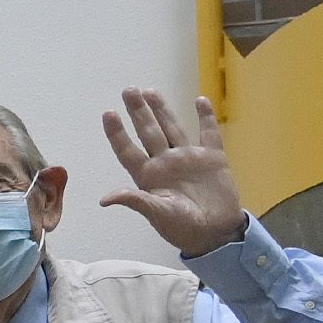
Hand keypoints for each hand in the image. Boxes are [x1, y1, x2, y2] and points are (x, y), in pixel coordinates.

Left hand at [98, 87, 246, 255]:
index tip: (108, 113)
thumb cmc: (183, 228)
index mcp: (149, 176)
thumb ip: (136, 201)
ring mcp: (188, 158)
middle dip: (138, 112)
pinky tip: (200, 101)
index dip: (117, 133)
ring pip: (172, 128)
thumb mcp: (158, 215)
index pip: (128, 150)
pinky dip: (205, 117)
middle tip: (128, 90)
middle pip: (148, 132)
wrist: (216, 232)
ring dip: (162, 110)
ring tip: (150, 90)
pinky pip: (208, 133)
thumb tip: (105, 199)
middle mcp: (165, 162)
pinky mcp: (212, 158)